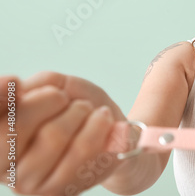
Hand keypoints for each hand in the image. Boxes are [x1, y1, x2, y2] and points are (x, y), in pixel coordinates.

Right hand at [0, 72, 126, 194]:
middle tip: (64, 96)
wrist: (111, 134)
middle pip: (15, 126)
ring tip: (87, 109)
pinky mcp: (54, 191)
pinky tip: (103, 120)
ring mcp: (25, 180)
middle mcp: (2, 161)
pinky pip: (80, 151)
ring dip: (79, 111)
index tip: (13, 81)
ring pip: (51, 136)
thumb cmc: (78, 106)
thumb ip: (44, 83)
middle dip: (50, 99)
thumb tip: (25, 91)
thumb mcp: (61, 85)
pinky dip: (98, 126)